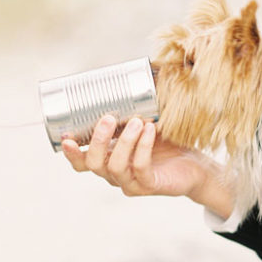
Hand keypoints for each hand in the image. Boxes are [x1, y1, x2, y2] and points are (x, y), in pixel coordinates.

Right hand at [62, 115, 234, 217]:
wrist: (194, 166)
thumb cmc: (166, 144)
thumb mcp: (143, 126)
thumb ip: (130, 111)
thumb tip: (125, 75)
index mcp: (107, 161)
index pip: (82, 163)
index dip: (72, 153)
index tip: (67, 137)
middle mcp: (115, 175)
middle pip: (94, 165)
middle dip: (98, 141)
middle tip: (107, 118)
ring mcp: (131, 183)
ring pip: (116, 167)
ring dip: (124, 142)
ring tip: (136, 121)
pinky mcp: (149, 185)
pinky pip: (141, 167)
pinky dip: (143, 147)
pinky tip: (150, 130)